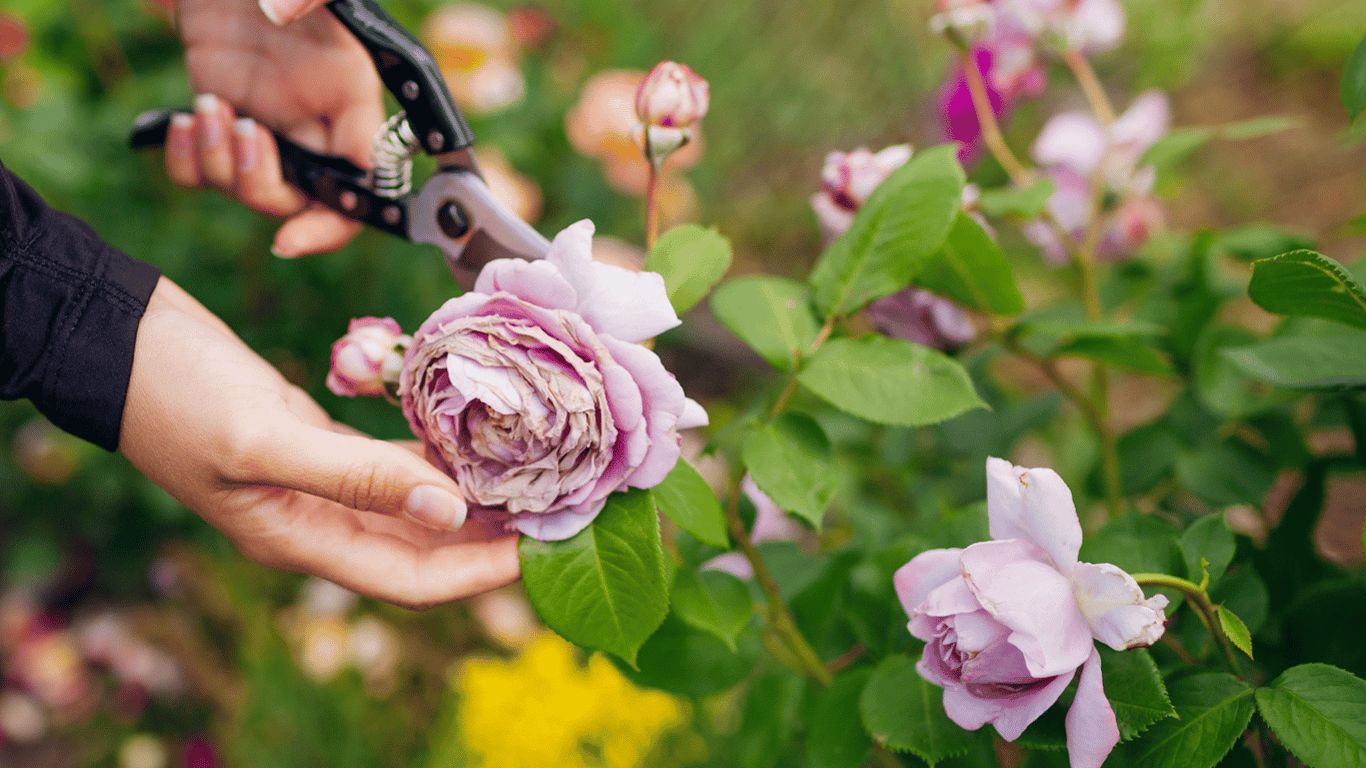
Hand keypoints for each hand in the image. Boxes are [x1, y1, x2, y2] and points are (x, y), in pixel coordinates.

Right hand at [119, 277, 519, 608]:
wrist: (116, 338)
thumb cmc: (176, 393)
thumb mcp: (263, 440)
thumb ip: (355, 478)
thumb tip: (450, 511)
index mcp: (302, 540)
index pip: (411, 581)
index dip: (480, 574)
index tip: (544, 547)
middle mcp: (318, 521)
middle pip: (425, 547)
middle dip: (492, 534)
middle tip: (560, 504)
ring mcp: (318, 482)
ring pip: (415, 499)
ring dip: (471, 488)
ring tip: (538, 467)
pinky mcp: (318, 440)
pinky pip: (392, 457)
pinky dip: (435, 447)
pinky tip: (478, 426)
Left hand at [166, 0, 384, 255]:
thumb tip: (278, 15)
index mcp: (349, 98)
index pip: (362, 184)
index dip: (333, 223)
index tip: (292, 238)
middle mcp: (311, 122)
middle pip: (298, 201)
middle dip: (262, 186)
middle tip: (244, 131)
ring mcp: (264, 123)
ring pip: (245, 190)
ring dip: (219, 165)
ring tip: (208, 107)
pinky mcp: (221, 116)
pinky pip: (201, 171)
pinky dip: (186, 161)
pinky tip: (183, 123)